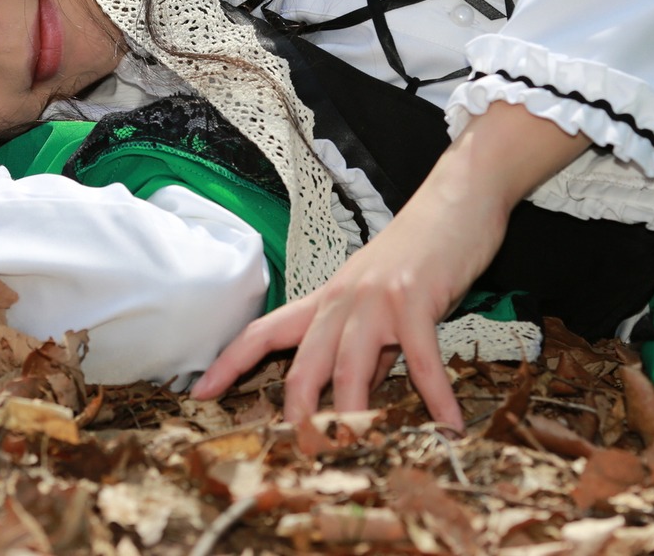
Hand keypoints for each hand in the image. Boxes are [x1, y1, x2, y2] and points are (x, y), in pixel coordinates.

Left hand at [191, 103, 590, 425]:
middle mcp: (342, 300)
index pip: (263, 331)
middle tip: (300, 453)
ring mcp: (376, 300)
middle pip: (303, 363)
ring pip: (349, 368)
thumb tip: (358, 392)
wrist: (454, 200)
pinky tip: (449, 426)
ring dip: (352, 415)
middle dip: (297, 412)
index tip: (199, 392)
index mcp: (326, 300)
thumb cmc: (417, 252)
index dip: (228, 362)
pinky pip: (423, 360)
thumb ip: (365, 344)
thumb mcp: (376, 298)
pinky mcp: (415, 300)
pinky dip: (437, 397)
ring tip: (355, 451)